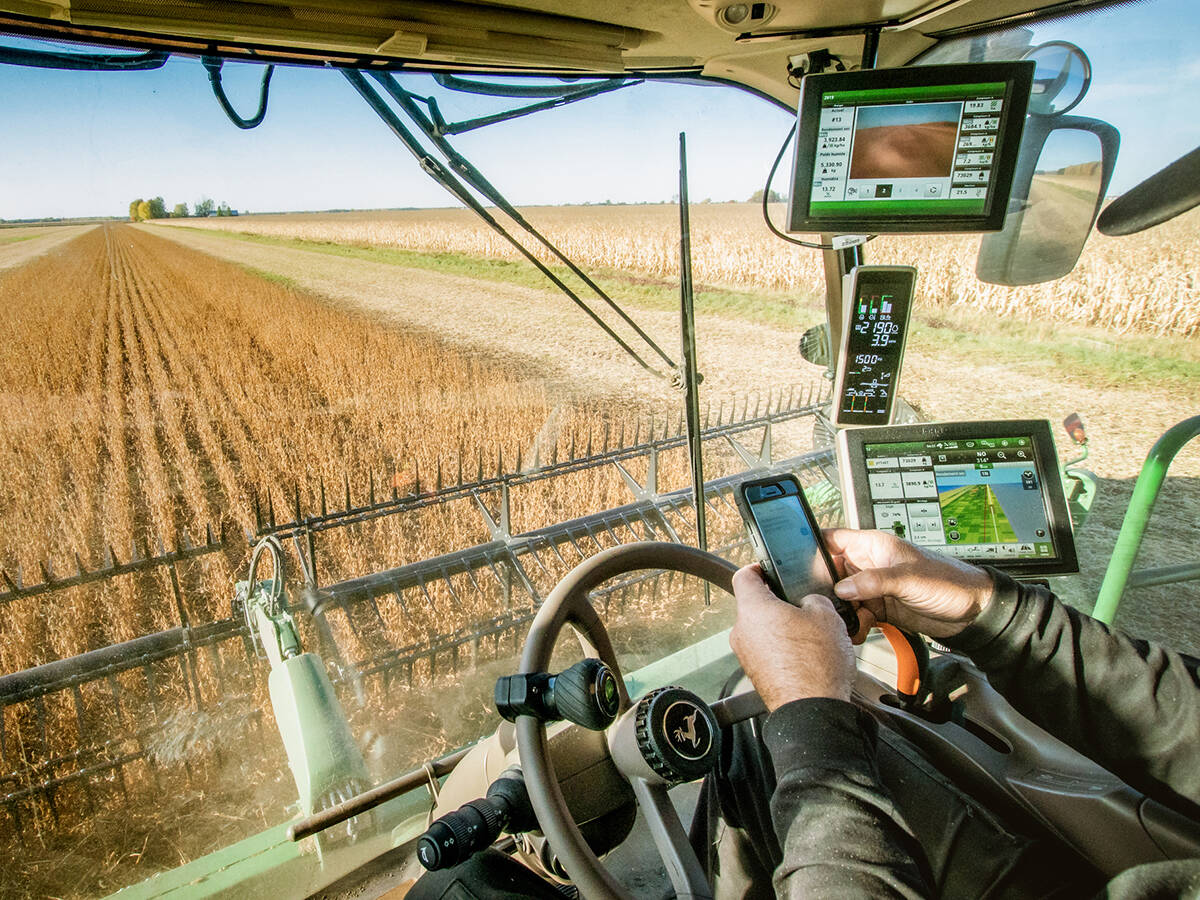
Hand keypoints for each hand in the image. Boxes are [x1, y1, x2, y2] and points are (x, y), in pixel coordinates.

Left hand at [729, 564, 854, 709]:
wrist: (814, 711)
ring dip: (781, 627)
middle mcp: (742, 631)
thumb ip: (814, 599)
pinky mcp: (756, 674)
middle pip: (754, 605)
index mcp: (753, 609)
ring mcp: (746, 655)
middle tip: (802, 603)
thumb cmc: (817, 666)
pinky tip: (806, 654)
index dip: (758, 568)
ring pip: (761, 629)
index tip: (770, 569)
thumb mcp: (827, 616)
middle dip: (778, 602)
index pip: (743, 576)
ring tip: (809, 633)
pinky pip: (766, 651)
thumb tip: (809, 603)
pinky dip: (782, 648)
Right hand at [823, 529, 994, 640]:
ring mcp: (875, 587)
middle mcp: (871, 564)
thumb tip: (842, 589)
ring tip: (842, 621)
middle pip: (833, 571)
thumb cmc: (949, 582)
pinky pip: (858, 614)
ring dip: (840, 610)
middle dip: (825, 587)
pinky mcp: (881, 607)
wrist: (973, 612)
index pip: (834, 539)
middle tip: (820, 602)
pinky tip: (859, 631)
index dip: (814, 547)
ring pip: (843, 596)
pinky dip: (855, 624)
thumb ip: (873, 582)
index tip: (797, 562)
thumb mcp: (908, 578)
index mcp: (875, 546)